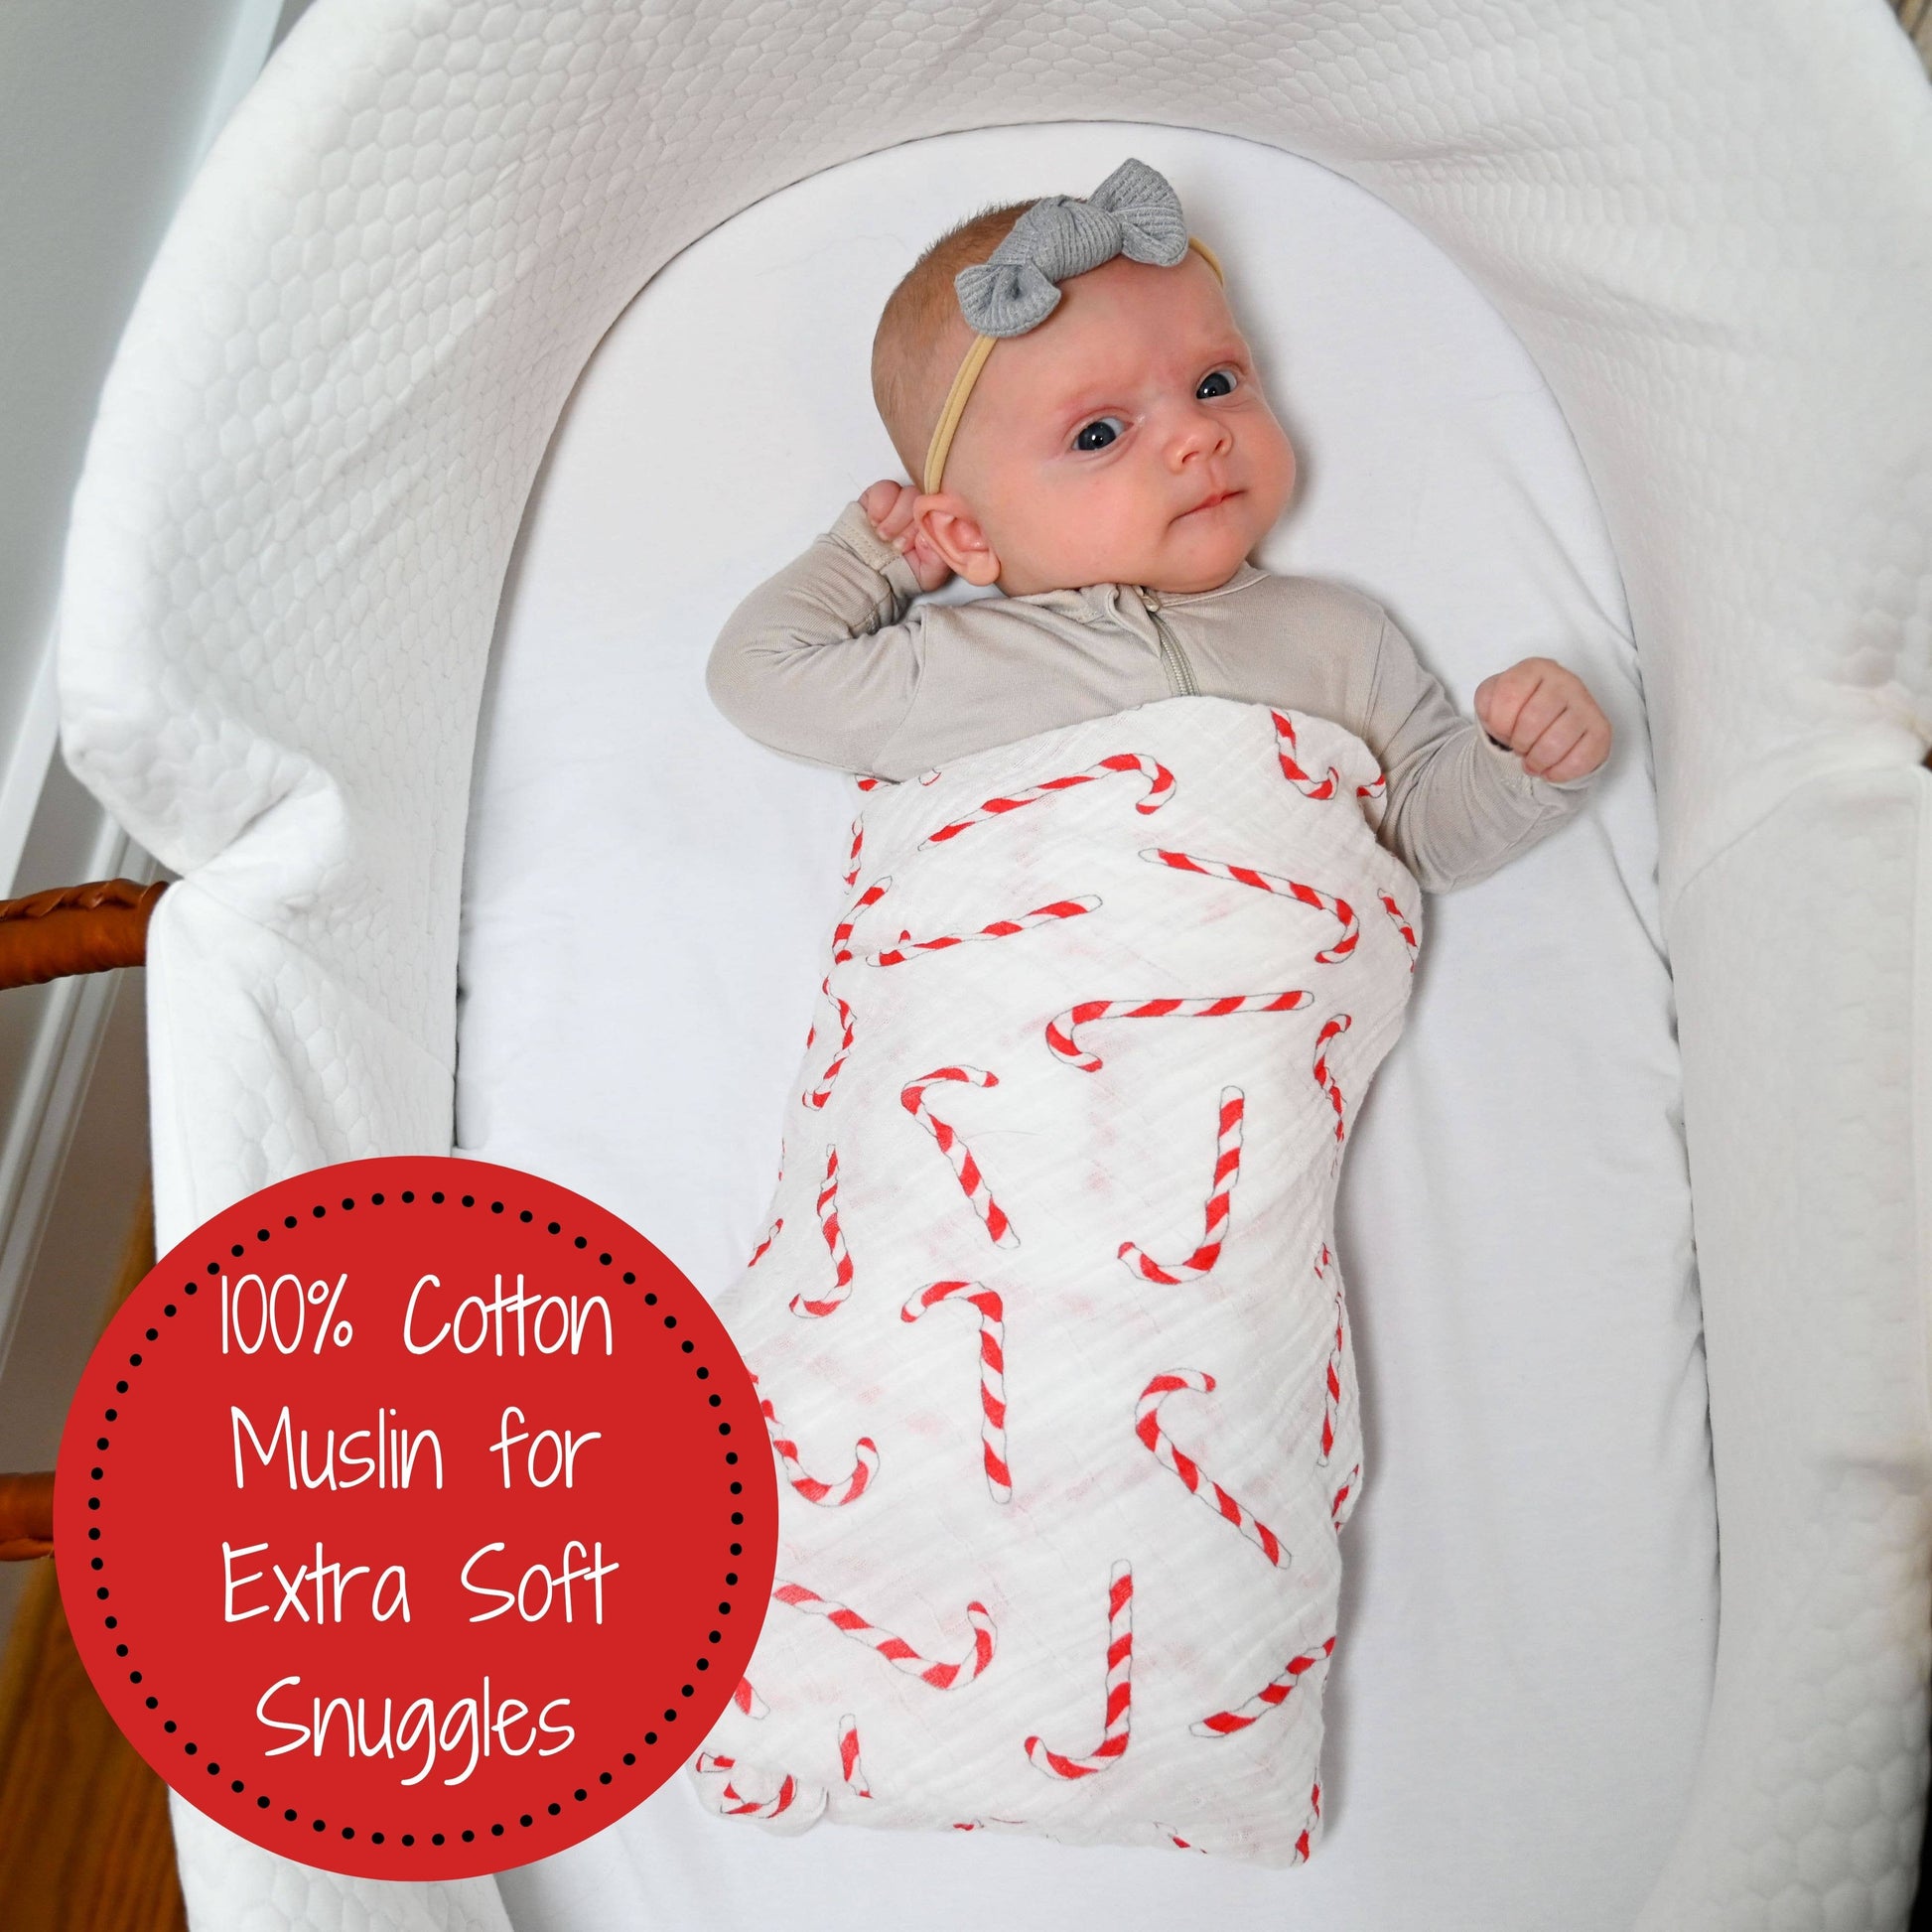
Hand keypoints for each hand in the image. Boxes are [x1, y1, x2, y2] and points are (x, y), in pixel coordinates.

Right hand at [860, 479, 952, 593]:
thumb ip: (936, 558)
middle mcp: (921, 509)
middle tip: (898, 546)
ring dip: (894, 519)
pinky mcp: (878, 494)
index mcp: (936, 524)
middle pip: (925, 501)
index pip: (943, 510)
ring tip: (884, 537)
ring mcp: (901, 499)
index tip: (918, 544)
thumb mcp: (926, 575)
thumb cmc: (900, 573)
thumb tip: (928, 537)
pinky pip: (883, 489)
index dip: (930, 525)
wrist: (869, 571)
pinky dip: (879, 508)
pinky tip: (874, 523)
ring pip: (906, 493)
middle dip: (909, 526)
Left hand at [1473, 657, 1611, 782]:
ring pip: (1556, 743)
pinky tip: (1551, 768)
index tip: (1503, 729)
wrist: (1545, 726)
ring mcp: (1587, 705)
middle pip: (1532, 721)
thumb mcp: (1492, 700)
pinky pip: (1579, 760)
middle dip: (1519, 743)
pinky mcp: (1601, 731)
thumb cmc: (1517, 712)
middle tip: (1520, 746)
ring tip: (1534, 759)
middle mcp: (1566, 681)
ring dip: (1537, 761)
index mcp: (1536, 668)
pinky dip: (1558, 772)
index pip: (1509, 694)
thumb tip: (1497, 718)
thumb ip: (1486, 701)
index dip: (1499, 722)